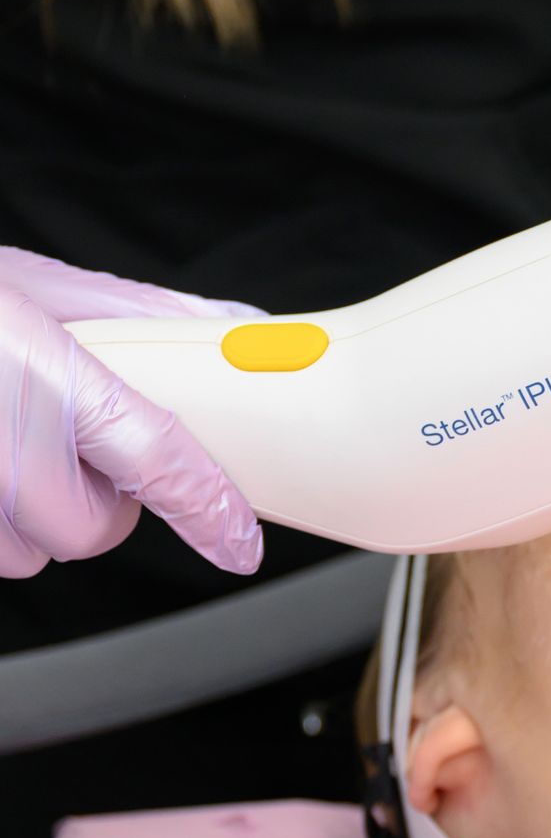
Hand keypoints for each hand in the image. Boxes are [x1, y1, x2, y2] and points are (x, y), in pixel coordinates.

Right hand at [0, 246, 266, 580]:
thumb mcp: (41, 285)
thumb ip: (145, 316)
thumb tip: (232, 329)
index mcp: (52, 383)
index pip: (160, 462)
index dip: (211, 509)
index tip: (239, 542)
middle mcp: (1, 450)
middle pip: (90, 531)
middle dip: (95, 500)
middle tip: (74, 446)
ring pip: (25, 552)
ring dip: (29, 516)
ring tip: (4, 443)